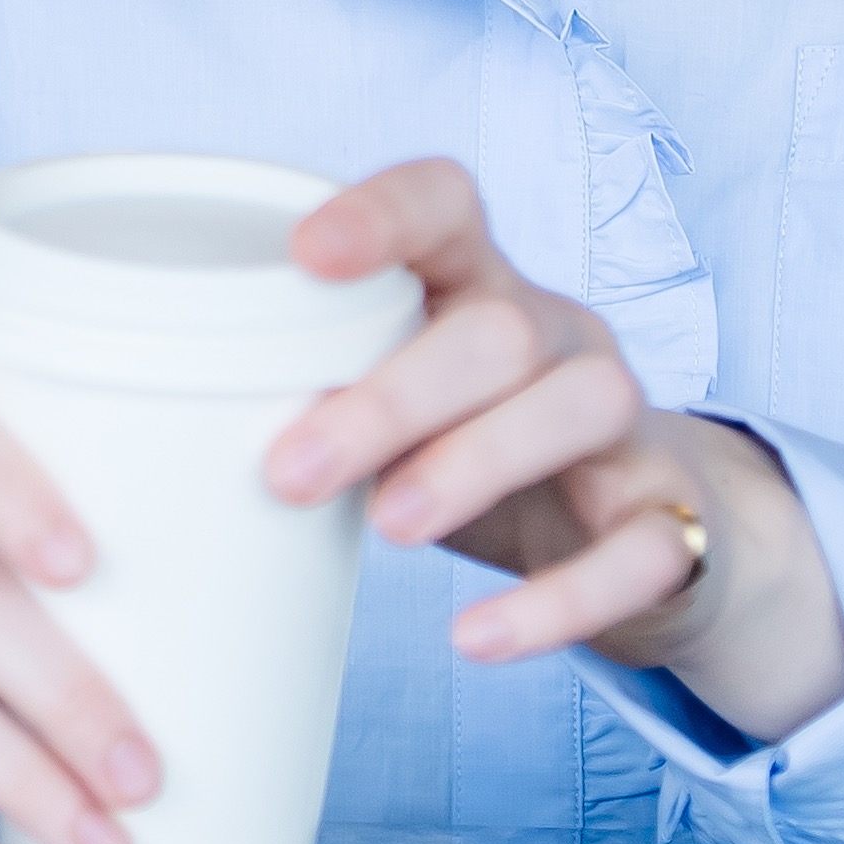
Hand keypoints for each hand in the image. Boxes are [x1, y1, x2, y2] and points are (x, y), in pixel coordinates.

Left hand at [265, 159, 843, 740]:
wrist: (638, 533)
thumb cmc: (466, 447)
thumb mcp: (394, 406)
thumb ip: (316, 394)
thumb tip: (170, 431)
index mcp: (478, 282)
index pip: (445, 203)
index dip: (382, 214)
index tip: (302, 254)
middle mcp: (559, 333)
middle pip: (499, 329)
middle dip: (391, 396)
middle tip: (288, 470)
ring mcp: (627, 421)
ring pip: (580, 406)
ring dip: (474, 463)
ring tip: (387, 530)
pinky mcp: (673, 518)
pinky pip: (639, 549)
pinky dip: (558, 601)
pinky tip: (476, 640)